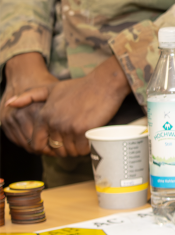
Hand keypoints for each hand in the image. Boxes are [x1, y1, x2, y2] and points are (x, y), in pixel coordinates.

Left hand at [9, 57, 130, 156]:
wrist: (104, 83)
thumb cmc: (81, 86)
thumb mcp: (51, 88)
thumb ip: (29, 96)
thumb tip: (9, 103)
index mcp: (44, 116)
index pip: (38, 144)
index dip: (48, 149)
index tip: (59, 146)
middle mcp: (54, 123)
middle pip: (56, 150)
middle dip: (65, 149)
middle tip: (76, 142)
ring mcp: (68, 127)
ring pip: (70, 152)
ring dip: (77, 150)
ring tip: (84, 140)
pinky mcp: (83, 130)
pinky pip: (83, 149)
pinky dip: (88, 148)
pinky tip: (91, 140)